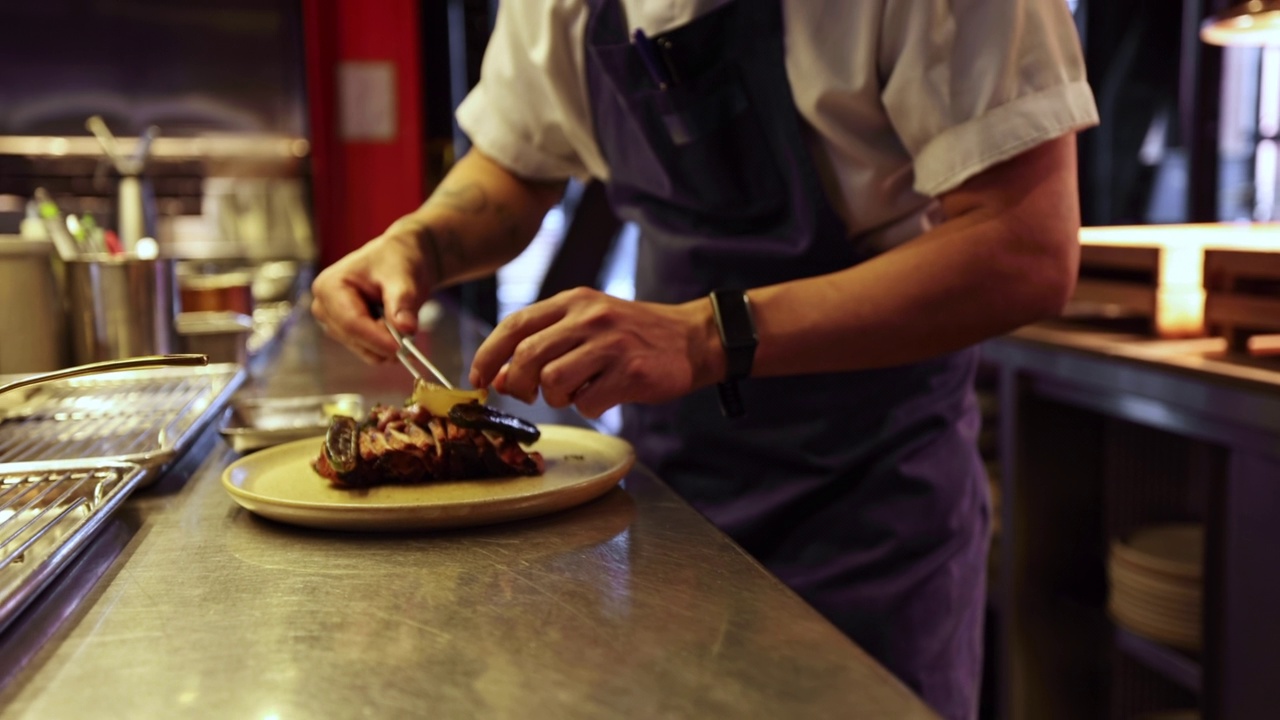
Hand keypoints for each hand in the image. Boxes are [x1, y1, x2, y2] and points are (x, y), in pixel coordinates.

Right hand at [311, 230, 432, 363]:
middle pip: (353, 338)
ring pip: (361, 348)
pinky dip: (385, 348)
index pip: (351, 322)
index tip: (401, 348)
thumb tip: (407, 328)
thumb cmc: (397, 261)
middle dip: (384, 343)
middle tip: (412, 339)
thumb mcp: (403, 277)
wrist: (399, 261)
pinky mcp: (345, 333)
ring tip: (406, 325)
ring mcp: (332, 322)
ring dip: (386, 346)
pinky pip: (367, 350)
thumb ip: (403, 302)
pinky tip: (399, 333)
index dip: (376, 339)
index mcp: (330, 286)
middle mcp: (324, 306)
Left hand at [469, 287, 722, 418]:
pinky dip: (589, 407)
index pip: (515, 324)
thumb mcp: (588, 323)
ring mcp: (611, 343)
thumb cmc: (633, 335)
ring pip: (553, 382)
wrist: (692, 338)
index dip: (488, 355)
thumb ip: (546, 343)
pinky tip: (603, 396)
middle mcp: (590, 317)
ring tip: (576, 393)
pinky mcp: (630, 371)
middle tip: (529, 394)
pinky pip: (588, 402)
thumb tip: (501, 378)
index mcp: (573, 301)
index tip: (478, 379)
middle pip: (527, 356)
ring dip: (556, 399)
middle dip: (518, 384)